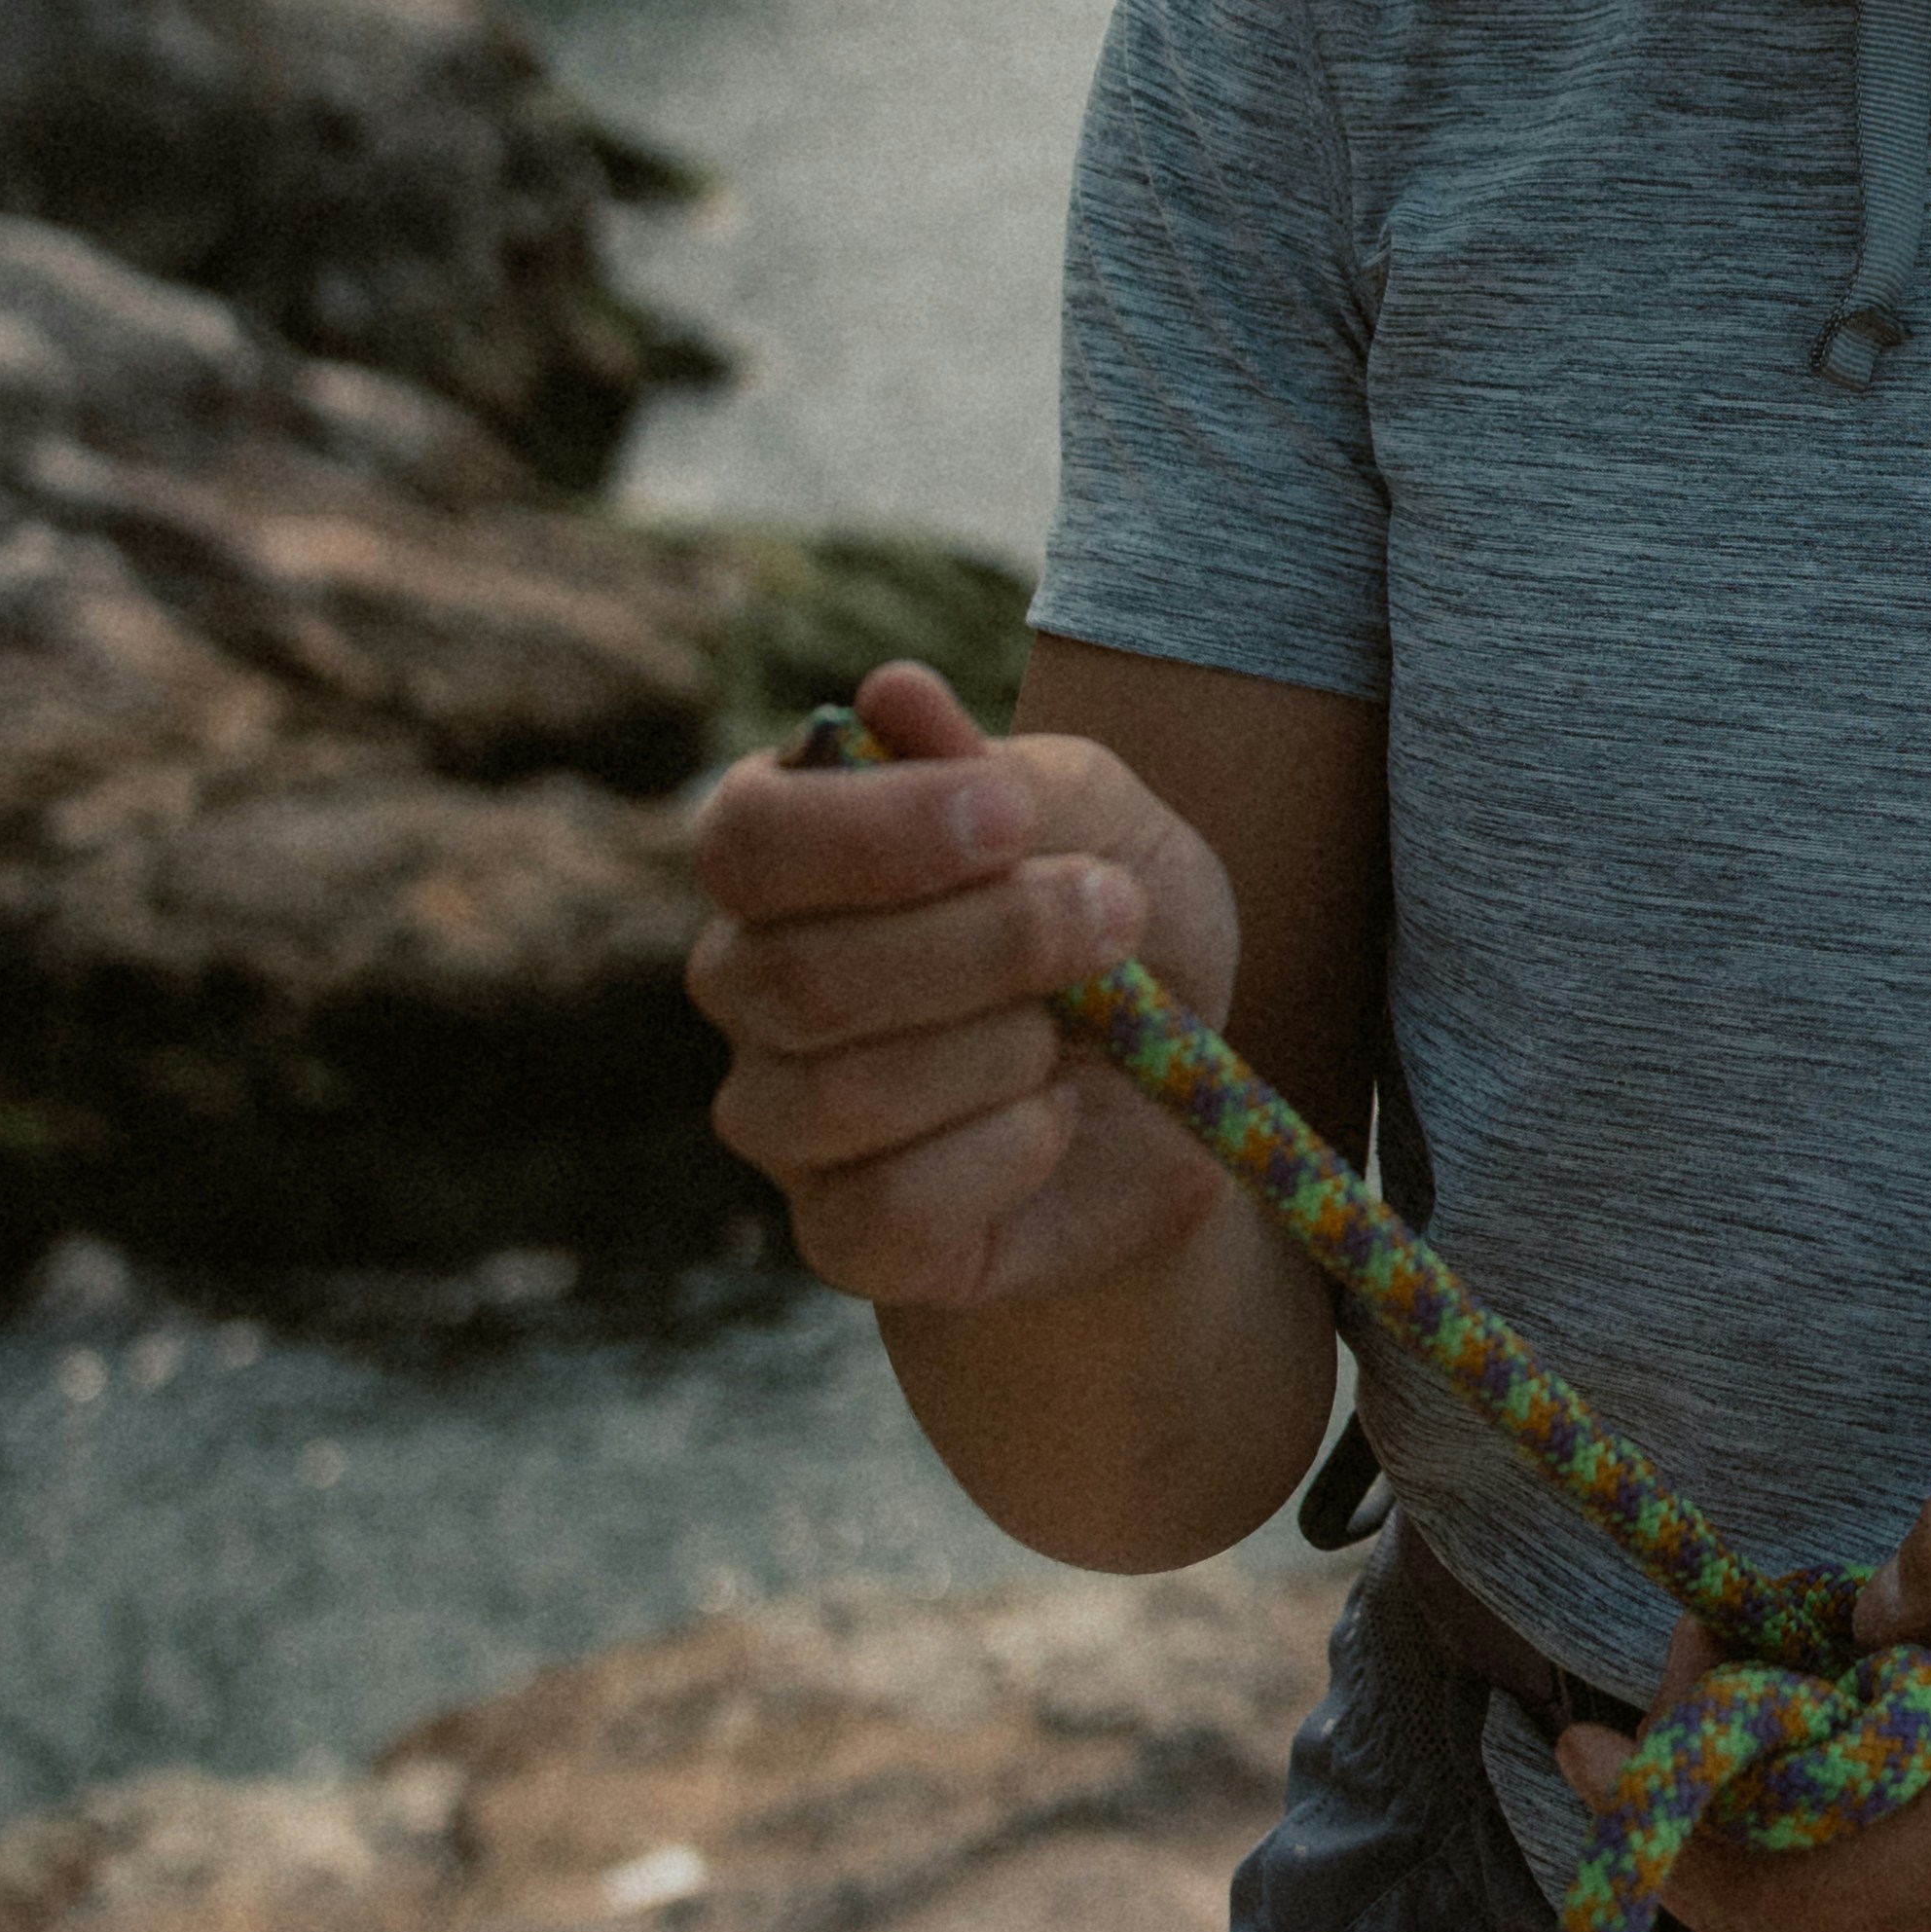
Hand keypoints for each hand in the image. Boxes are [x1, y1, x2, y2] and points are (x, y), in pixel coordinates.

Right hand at [685, 664, 1248, 1318]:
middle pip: (801, 978)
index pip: (749, 840)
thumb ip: (1001, 770)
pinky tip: (1051, 1119)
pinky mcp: (844, 1237)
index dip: (874, 833)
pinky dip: (1003, 1153)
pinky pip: (886, 1206)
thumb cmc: (1120, 930)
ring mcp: (783, 1118)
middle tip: (1113, 914)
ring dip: (1004, 1048)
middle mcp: (751, 984)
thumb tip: (891, 693)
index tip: (1012, 816)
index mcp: (784, 857)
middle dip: (990, 944)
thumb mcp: (1101, 823)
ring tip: (1084, 1027)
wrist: (1181, 1096)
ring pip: (840, 1094)